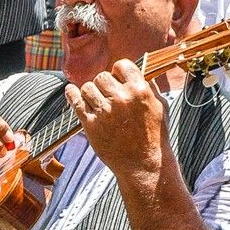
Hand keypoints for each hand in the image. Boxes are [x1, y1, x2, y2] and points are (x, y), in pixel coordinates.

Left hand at [65, 58, 167, 177]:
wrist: (143, 164)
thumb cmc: (153, 136)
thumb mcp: (159, 106)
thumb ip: (148, 87)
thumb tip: (139, 72)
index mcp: (140, 91)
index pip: (121, 65)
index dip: (118, 72)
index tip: (116, 79)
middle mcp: (121, 99)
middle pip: (101, 76)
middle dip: (104, 84)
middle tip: (107, 95)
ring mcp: (104, 112)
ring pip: (87, 88)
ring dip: (90, 92)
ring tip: (97, 101)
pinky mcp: (91, 125)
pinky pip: (76, 103)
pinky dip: (71, 95)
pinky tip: (70, 91)